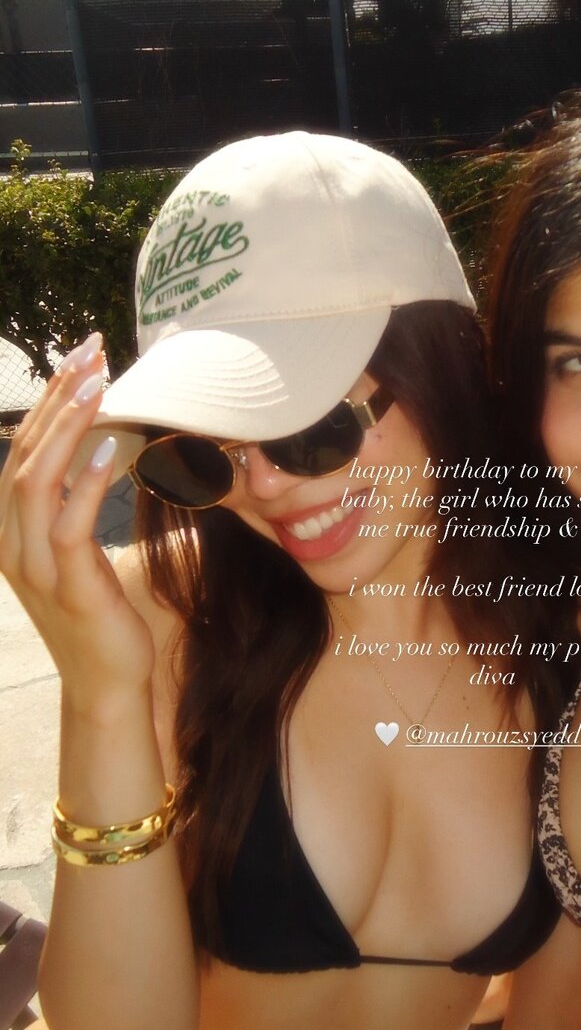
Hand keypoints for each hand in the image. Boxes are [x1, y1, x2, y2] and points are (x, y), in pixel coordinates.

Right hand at [0, 334, 155, 712]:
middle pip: (24, 455)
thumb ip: (77, 506)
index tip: (81, 357)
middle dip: (57, 399)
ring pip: (36, 483)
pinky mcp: (69, 587)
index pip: (23, 450)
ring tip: (98, 385)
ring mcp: (36, 567)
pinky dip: (86, 484)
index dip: (49, 401)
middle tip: (92, 352)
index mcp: (12, 531)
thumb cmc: (102, 611)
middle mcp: (12, 543)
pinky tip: (113, 449)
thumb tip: (104, 454)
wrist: (108, 681)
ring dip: (68, 428)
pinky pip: (69, 527)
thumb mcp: (81, 553)